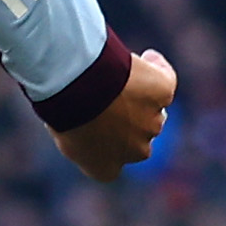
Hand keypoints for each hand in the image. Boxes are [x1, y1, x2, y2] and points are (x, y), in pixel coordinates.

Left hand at [53, 48, 177, 181]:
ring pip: (153, 110)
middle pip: (138, 137)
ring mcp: (153, 123)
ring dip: (140, 95)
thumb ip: (78, 134)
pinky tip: (146, 58)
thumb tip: (86, 120)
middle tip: (114, 99)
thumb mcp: (61, 128)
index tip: (100, 128)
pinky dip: (157, 68)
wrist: (79, 87)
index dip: (109, 145)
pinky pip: (164, 78)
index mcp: (104, 167)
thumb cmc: (62, 108)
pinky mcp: (163, 94)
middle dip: (129, 122)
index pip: (112, 163)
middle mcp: (135, 151)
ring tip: (121, 73)